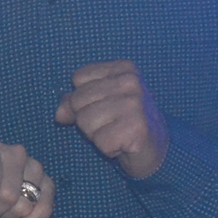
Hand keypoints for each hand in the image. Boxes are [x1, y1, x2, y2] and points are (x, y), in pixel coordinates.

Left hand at [54, 60, 168, 179]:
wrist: (158, 148)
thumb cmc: (125, 122)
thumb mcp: (100, 103)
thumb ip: (74, 103)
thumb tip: (59, 115)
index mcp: (123, 68)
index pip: (78, 78)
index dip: (84, 99)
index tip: (106, 107)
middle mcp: (130, 81)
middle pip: (78, 100)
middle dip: (88, 119)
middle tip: (111, 124)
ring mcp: (135, 104)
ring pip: (85, 122)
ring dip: (97, 135)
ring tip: (116, 134)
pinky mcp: (136, 127)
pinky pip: (100, 141)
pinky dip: (108, 149)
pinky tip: (123, 145)